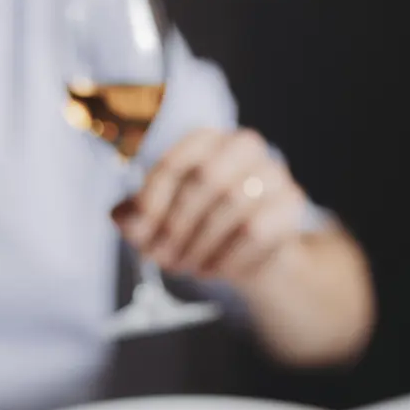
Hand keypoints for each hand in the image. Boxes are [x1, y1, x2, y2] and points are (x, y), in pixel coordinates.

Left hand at [114, 128, 307, 285]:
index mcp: (207, 141)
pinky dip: (229, 256)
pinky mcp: (289, 205)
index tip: (140, 230)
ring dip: (202, 244)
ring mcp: (272, 173)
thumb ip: (137, 217)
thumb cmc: (202, 229)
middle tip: (162, 256)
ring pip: (233, 206)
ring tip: (186, 266)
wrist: (253, 255)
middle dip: (178, 224)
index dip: (154, 197)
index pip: (177, 160)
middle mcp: (243, 146)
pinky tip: (215, 269)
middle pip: (207, 179)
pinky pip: (257, 231)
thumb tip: (120, 217)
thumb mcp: (162, 222)